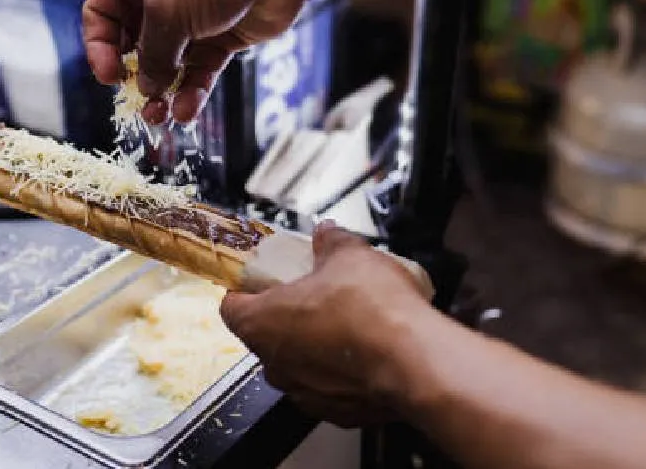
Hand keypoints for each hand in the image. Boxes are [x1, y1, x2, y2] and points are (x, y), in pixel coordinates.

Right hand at [82, 0, 306, 124]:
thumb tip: (147, 87)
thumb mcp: (166, 12)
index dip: (100, 46)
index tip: (109, 76)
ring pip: (171, 60)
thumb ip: (151, 56)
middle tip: (137, 102)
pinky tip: (186, 110)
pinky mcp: (223, 32)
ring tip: (160, 117)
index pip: (103, 11)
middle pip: (136, 40)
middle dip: (136, 74)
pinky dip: (193, 90)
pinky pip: (201, 68)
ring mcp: (194, 12)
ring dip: (164, 90)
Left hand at [220, 221, 433, 427]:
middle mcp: (275, 365)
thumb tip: (327, 234)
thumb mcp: (348, 255)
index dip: (244, 290)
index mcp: (262, 323)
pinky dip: (342, 372)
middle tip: (314, 293)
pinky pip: (330, 386)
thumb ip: (331, 243)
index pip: (231, 307)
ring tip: (347, 322)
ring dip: (315, 345)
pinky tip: (367, 352)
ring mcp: (305, 393)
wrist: (414, 361)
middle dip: (288, 315)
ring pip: (299, 364)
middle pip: (266, 335)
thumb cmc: (371, 309)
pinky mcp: (337, 412)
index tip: (261, 278)